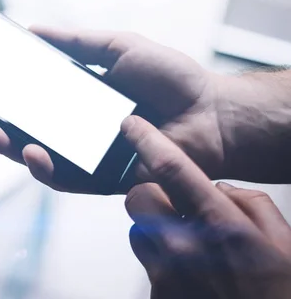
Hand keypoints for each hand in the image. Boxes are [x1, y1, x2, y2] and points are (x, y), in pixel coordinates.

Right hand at [0, 28, 226, 192]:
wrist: (212, 113)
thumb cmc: (170, 79)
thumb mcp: (118, 47)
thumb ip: (76, 42)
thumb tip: (31, 29)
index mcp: (77, 101)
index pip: (30, 101)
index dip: (2, 97)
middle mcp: (77, 131)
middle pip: (26, 132)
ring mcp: (88, 157)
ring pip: (40, 159)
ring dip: (11, 148)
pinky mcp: (104, 181)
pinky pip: (69, 179)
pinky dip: (48, 168)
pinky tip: (33, 153)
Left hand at [123, 116, 290, 298]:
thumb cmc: (279, 292)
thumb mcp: (283, 240)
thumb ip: (248, 202)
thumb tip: (217, 188)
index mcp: (219, 225)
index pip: (171, 168)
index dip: (146, 140)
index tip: (131, 124)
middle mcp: (184, 247)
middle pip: (136, 198)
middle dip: (149, 193)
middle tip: (173, 204)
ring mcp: (165, 275)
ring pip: (136, 231)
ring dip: (154, 229)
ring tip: (185, 243)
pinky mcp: (156, 296)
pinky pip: (146, 264)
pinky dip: (161, 260)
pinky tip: (189, 272)